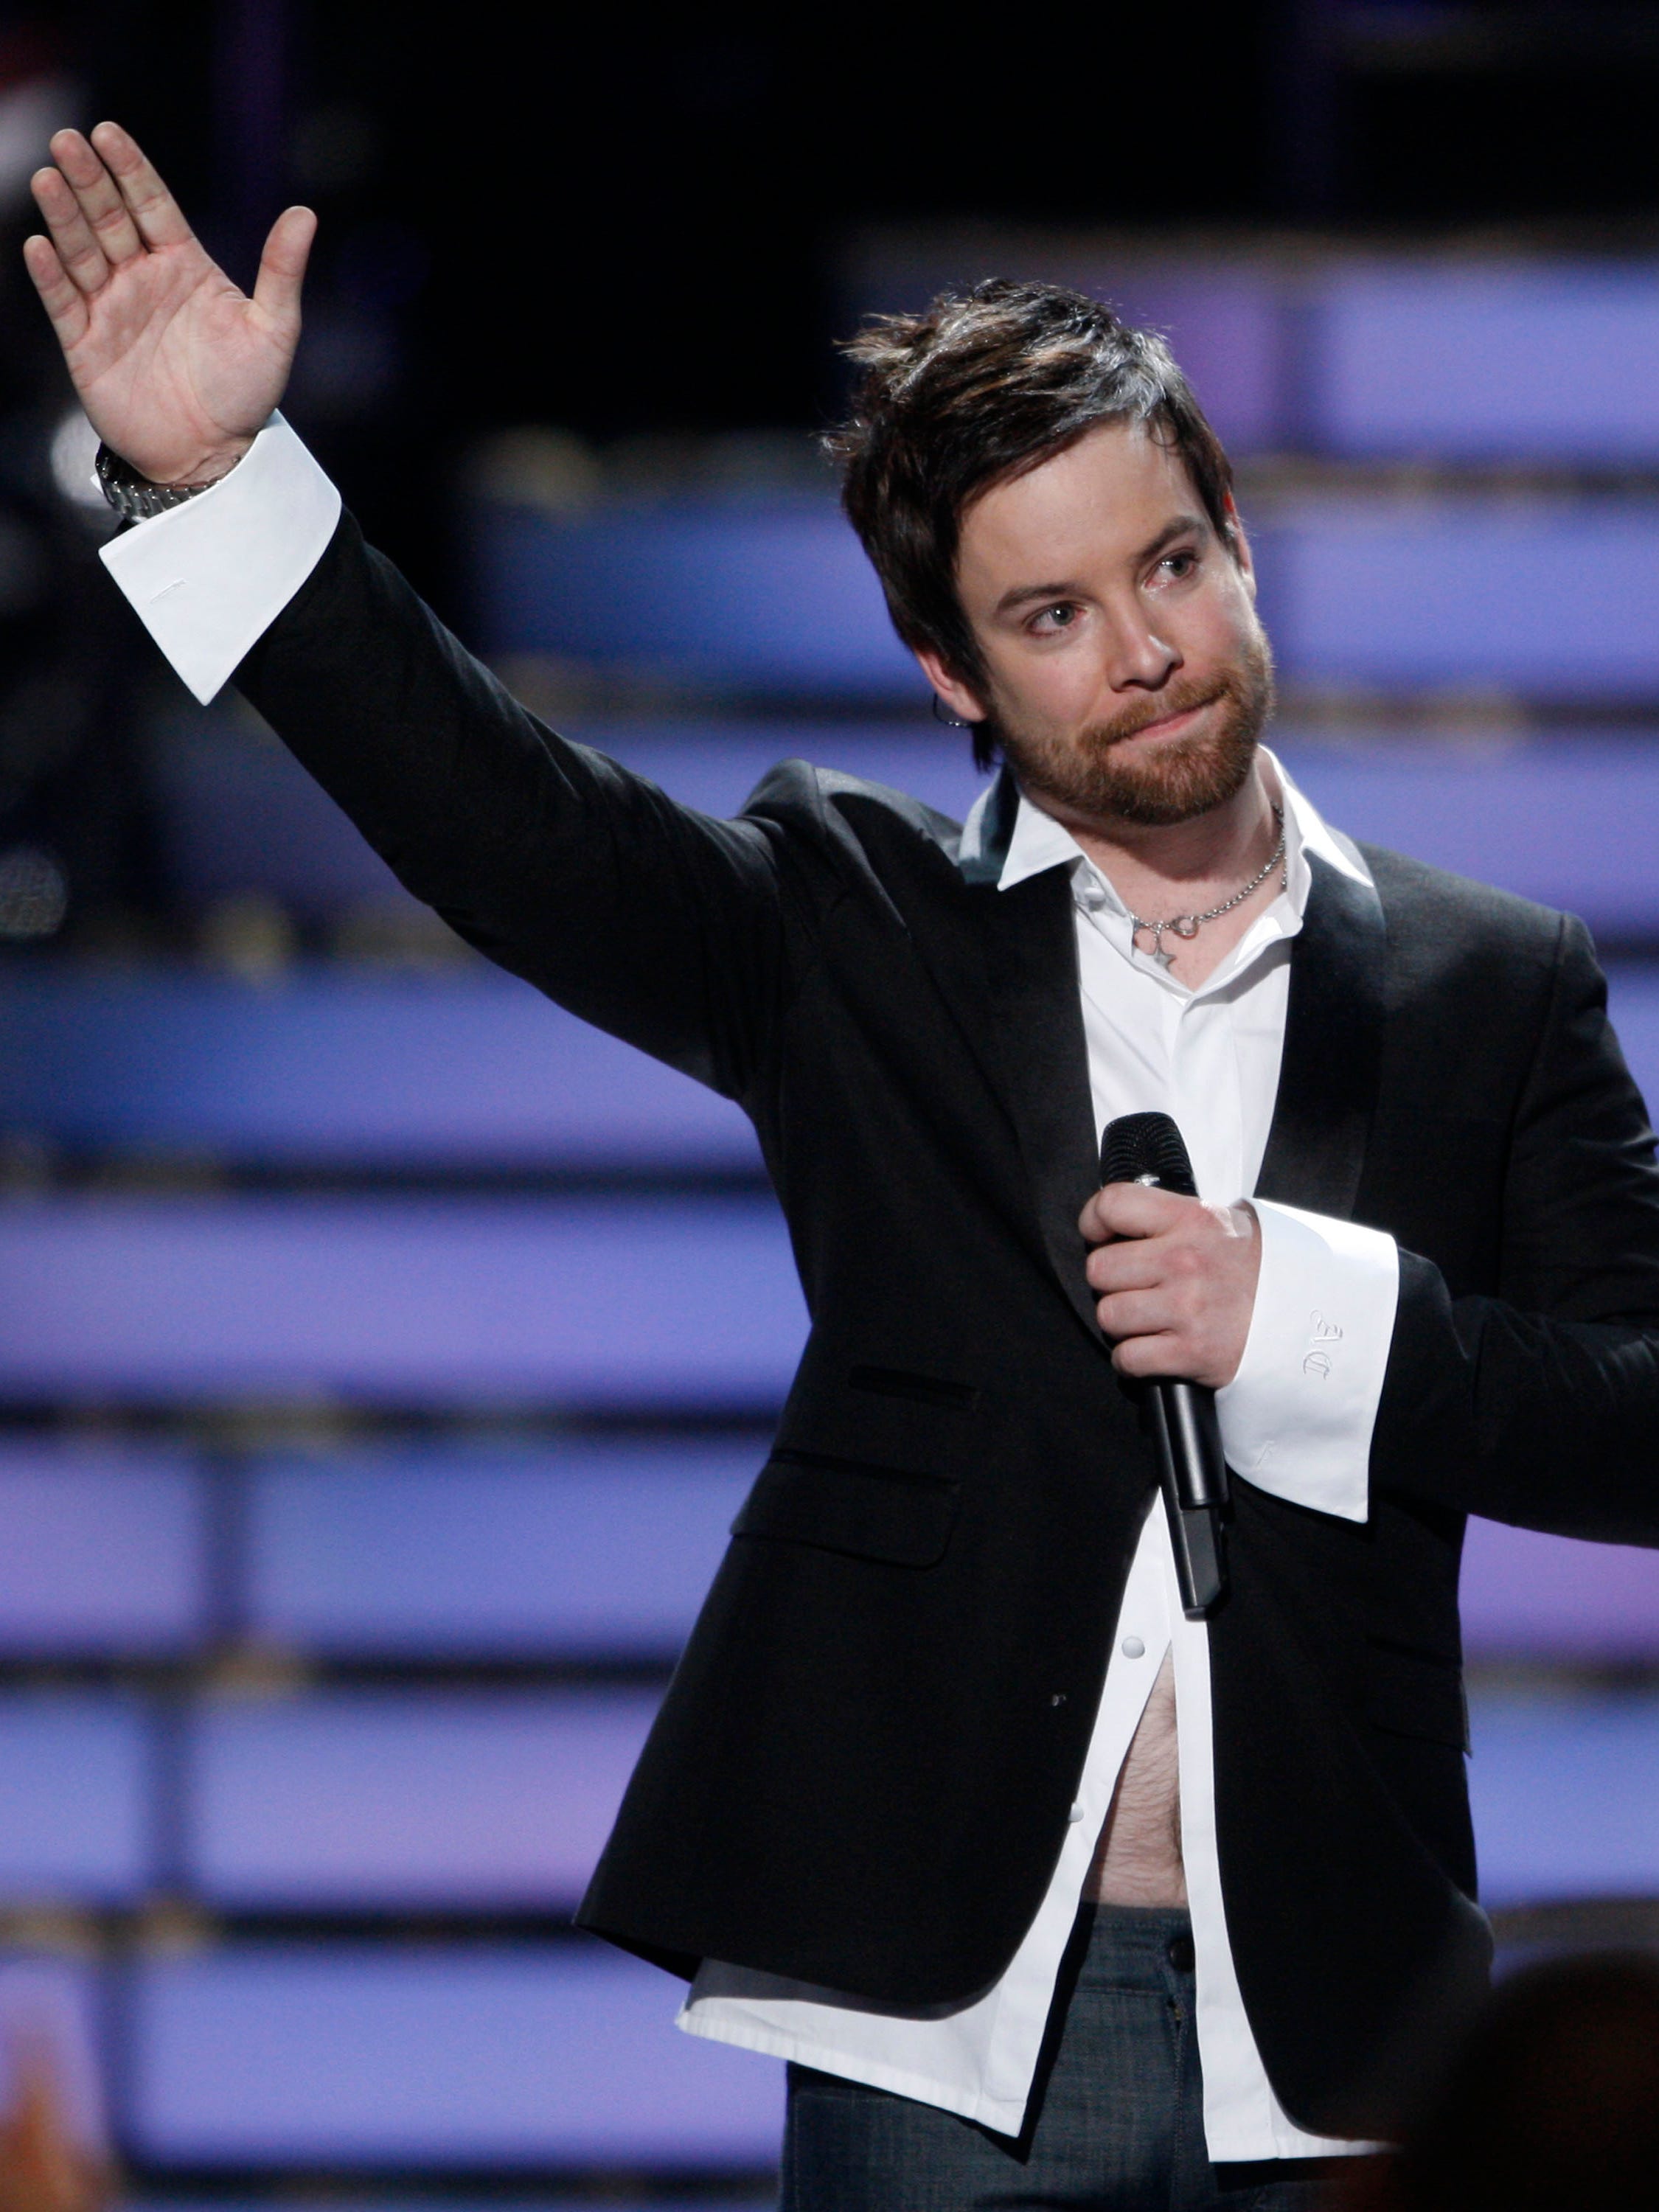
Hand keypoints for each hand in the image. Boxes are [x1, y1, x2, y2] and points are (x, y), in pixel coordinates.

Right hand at [23, 122, 315, 486]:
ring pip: (81, 251)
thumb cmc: (246, 393)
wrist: (214, 455)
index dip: (130, 169)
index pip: (152, 205)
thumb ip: (281, 271)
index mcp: (184, 265)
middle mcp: (142, 278)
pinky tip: (40, 245)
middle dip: (89, 179)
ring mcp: (111, 308)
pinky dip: (50, 275)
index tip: (108, 133)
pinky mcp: (86, 344)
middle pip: (109, 218)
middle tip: (68, 141)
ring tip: (48, 178)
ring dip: (63, 215)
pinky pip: (64, 303)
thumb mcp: (274, 330)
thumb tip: (306, 213)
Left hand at [1078, 1182, 1259, 1387]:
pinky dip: (1131, 1359)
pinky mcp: (1191, 1353)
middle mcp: (1185, 1261)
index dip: (1094, 1221)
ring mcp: (1187, 1309)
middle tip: (1133, 1286)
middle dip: (1110, 1281)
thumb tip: (1124, 1220)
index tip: (1099, 1235)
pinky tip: (1151, 1349)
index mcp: (1192, 1219)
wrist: (1311, 1318)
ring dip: (1121, 1322)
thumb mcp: (1226, 1222)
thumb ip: (1175, 1217)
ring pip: (1109, 1315)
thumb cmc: (1261, 1269)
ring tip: (1146, 1319)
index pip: (1113, 1204)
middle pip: (1100, 1269)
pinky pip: (1127, 1357)